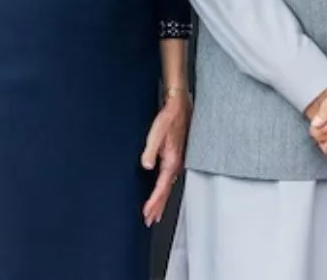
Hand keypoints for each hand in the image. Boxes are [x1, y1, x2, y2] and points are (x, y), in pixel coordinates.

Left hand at [140, 91, 191, 226]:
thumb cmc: (169, 117)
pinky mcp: (176, 157)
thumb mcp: (157, 132)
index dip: (153, 202)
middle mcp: (176, 164)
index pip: (161, 188)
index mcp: (172, 160)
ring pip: (168, 187)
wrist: (180, 106)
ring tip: (155, 213)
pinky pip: (169, 180)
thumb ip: (150, 150)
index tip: (146, 213)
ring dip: (161, 201)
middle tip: (149, 221)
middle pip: (166, 191)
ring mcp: (177, 161)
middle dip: (158, 207)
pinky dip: (164, 190)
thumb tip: (146, 165)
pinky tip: (161, 192)